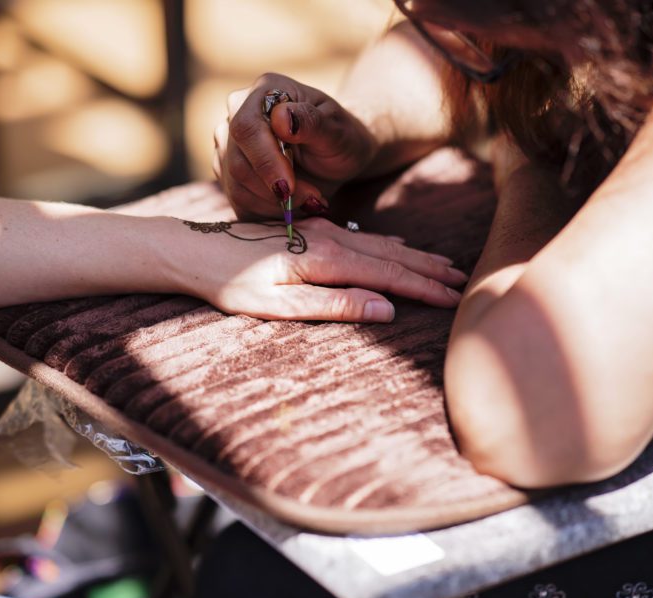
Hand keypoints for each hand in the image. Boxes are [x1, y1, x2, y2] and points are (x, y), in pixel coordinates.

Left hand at [172, 218, 467, 321]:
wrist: (190, 249)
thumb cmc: (227, 284)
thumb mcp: (276, 305)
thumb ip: (332, 306)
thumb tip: (384, 309)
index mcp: (323, 260)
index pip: (387, 276)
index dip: (423, 289)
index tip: (453, 300)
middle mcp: (327, 240)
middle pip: (391, 256)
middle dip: (428, 272)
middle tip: (462, 284)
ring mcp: (318, 232)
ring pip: (379, 246)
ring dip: (414, 257)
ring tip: (444, 267)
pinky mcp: (308, 232)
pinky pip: (360, 238)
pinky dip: (387, 245)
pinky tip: (398, 247)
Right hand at [213, 73, 377, 219]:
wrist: (337, 157)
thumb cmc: (341, 138)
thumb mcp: (338, 131)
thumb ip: (312, 122)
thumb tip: (281, 118)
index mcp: (265, 92)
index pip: (246, 128)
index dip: (264, 161)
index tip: (289, 187)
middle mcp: (238, 114)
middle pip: (237, 162)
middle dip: (274, 190)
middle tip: (313, 198)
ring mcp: (229, 145)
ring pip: (236, 186)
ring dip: (274, 204)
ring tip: (308, 200)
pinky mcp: (230, 174)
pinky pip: (239, 202)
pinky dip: (268, 212)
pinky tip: (292, 206)